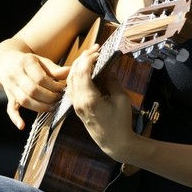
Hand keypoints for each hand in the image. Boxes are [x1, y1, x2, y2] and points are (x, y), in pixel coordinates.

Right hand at [0, 51, 69, 128]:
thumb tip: (70, 72)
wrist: (6, 62)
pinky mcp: (9, 97)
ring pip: (24, 100)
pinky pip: (10, 109)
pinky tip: (22, 126)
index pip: (41, 78)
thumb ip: (55, 69)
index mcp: (26, 62)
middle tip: (58, 99)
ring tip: (52, 107)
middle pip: (33, 90)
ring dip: (40, 107)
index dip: (54, 86)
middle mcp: (16, 74)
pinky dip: (15, 118)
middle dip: (49, 97)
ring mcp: (11, 87)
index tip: (62, 89)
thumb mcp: (42, 61)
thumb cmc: (29, 63)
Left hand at [66, 45, 134, 159]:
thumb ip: (112, 82)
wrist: (115, 143)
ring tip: (89, 56)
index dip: (88, 59)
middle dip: (82, 58)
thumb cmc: (120, 122)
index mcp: (89, 99)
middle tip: (94, 49)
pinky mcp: (77, 107)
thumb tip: (107, 69)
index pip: (82, 72)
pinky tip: (85, 70)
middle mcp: (79, 102)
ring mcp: (76, 105)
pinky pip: (72, 87)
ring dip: (78, 66)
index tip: (98, 51)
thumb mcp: (121, 99)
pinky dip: (76, 75)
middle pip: (73, 73)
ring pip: (70, 80)